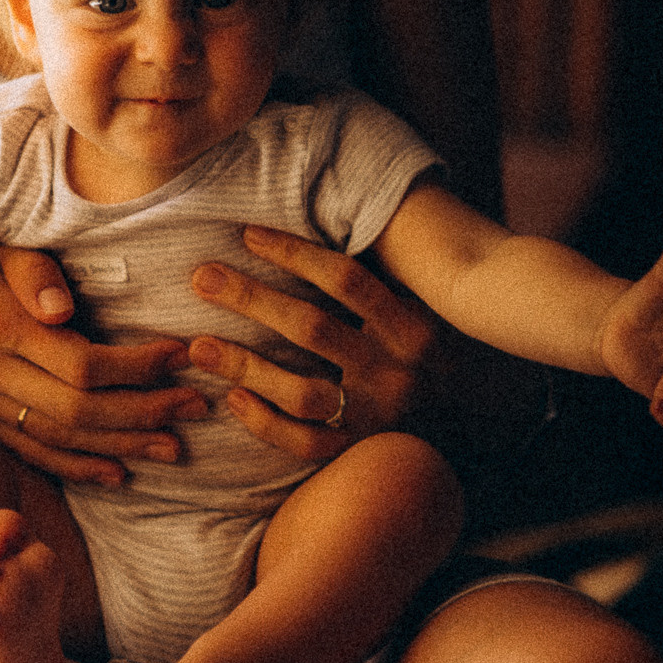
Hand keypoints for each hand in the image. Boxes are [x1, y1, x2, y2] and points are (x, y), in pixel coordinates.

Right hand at [0, 246, 207, 487]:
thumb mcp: (1, 244)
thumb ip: (33, 272)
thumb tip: (62, 309)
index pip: (81, 364)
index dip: (138, 366)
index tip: (184, 355)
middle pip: (76, 410)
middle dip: (142, 412)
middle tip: (195, 406)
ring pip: (57, 440)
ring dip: (120, 447)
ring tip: (174, 447)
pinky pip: (31, 454)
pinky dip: (77, 467)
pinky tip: (119, 472)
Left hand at [186, 224, 436, 461]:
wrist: (466, 422)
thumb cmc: (425, 346)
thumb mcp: (420, 304)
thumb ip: (379, 271)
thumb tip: (321, 212)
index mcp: (412, 326)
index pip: (346, 279)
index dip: (294, 254)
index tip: (246, 234)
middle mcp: (395, 372)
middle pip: (313, 329)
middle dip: (251, 298)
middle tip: (201, 277)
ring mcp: (375, 416)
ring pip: (302, 393)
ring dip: (245, 366)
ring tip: (197, 346)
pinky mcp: (356, 449)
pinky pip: (304, 443)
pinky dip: (265, 423)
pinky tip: (231, 398)